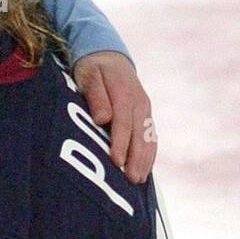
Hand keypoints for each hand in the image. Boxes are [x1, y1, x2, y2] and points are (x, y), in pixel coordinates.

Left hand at [72, 50, 155, 182]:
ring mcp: (145, 110)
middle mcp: (140, 103)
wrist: (110, 57)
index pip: (123, 122)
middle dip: (136, 158)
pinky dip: (149, 154)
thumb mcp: (89, 76)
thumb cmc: (93, 68)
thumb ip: (96, 96)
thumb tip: (102, 118)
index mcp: (125, 93)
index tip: (116, 162)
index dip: (120, 143)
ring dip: (145, 160)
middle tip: (131, 180)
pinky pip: (151, 137)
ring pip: (148, 138)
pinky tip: (145, 170)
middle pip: (140, 134)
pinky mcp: (146, 116)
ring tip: (139, 181)